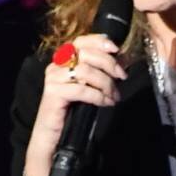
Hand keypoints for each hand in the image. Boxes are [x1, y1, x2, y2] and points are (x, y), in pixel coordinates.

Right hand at [25, 34, 126, 175]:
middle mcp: (56, 65)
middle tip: (121, 77)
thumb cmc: (72, 110)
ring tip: (113, 95)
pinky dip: (97, 95)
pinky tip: (105, 102)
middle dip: (108, 64)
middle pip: (86, 54)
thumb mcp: (88, 85)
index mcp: (64, 60)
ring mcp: (53, 78)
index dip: (99, 41)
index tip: (116, 49)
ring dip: (105, 83)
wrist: (54, 135)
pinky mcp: (53, 92)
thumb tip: (121, 62)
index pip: (81, 41)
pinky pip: (81, 89)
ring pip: (85, 71)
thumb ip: (99, 72)